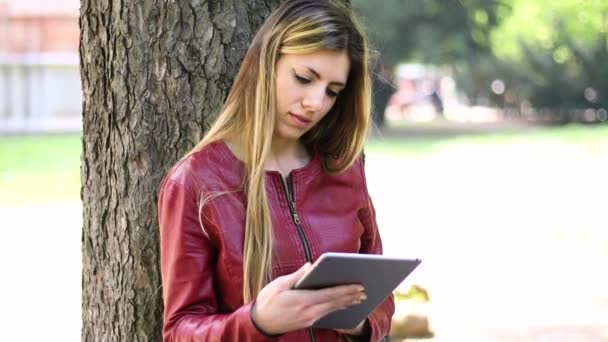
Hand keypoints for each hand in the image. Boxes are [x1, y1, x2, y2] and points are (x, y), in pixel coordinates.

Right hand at [251, 263, 366, 334]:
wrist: (260, 323)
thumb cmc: (268, 301)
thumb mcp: (279, 285)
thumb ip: (297, 276)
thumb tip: (310, 266)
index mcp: (304, 300)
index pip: (330, 294)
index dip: (346, 290)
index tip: (358, 286)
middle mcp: (310, 311)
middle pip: (335, 303)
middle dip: (351, 296)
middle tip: (365, 290)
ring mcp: (310, 318)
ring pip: (332, 309)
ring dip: (346, 302)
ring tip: (359, 298)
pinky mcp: (308, 322)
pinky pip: (327, 314)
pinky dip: (337, 308)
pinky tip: (343, 305)